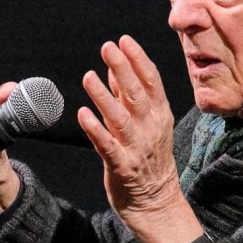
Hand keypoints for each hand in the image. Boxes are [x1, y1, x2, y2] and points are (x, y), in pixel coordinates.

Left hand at [77, 35, 203, 242]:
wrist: (156, 201)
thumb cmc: (149, 159)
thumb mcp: (148, 124)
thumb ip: (129, 97)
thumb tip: (116, 69)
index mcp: (159, 115)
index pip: (151, 81)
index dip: (138, 59)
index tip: (124, 40)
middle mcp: (150, 128)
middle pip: (136, 94)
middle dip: (122, 68)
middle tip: (108, 47)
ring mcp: (136, 148)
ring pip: (120, 118)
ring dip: (104, 96)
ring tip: (88, 76)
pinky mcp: (122, 166)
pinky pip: (107, 146)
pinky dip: (96, 129)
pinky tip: (83, 114)